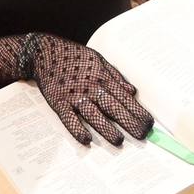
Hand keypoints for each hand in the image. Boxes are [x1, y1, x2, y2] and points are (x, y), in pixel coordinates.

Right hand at [0, 33, 152, 145]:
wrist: (44, 52)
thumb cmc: (73, 56)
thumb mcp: (98, 59)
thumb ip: (115, 76)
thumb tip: (132, 92)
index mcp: (102, 77)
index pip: (124, 98)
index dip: (138, 111)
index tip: (149, 123)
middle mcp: (90, 87)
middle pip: (113, 107)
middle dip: (130, 122)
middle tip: (142, 135)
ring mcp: (74, 95)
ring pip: (94, 114)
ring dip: (107, 129)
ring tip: (119, 141)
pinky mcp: (58, 101)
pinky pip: (69, 118)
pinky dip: (77, 129)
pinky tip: (86, 140)